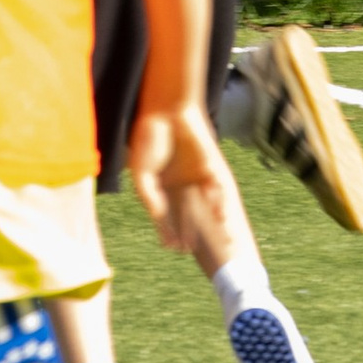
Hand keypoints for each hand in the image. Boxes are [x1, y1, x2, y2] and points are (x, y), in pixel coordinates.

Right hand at [122, 100, 233, 263]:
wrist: (167, 112)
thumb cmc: (149, 139)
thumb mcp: (142, 174)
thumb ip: (150, 197)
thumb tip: (159, 218)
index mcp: (162, 186)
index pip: (166, 214)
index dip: (168, 230)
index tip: (170, 247)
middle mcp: (181, 184)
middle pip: (186, 214)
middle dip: (188, 232)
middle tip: (188, 250)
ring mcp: (196, 177)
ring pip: (205, 206)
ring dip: (211, 224)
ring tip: (218, 242)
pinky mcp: (210, 168)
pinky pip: (216, 190)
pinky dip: (219, 204)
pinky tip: (220, 219)